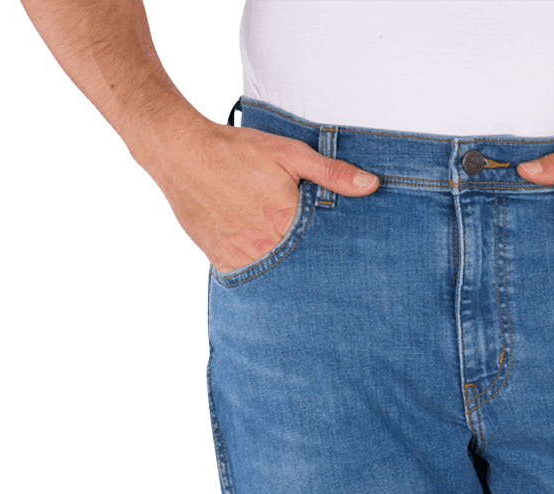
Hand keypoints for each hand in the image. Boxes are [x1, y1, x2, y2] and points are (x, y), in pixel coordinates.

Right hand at [149, 119, 379, 273]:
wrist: (181, 153)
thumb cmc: (237, 150)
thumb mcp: (289, 154)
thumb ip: (331, 173)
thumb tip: (372, 185)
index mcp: (285, 222)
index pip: (320, 254)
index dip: (332, 260)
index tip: (345, 268)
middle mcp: (263, 245)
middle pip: (297, 272)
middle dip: (310, 274)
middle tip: (328, 283)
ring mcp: (240, 255)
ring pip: (272, 279)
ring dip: (284, 279)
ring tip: (298, 277)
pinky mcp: (220, 259)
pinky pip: (245, 279)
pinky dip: (258, 277)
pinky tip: (268, 271)